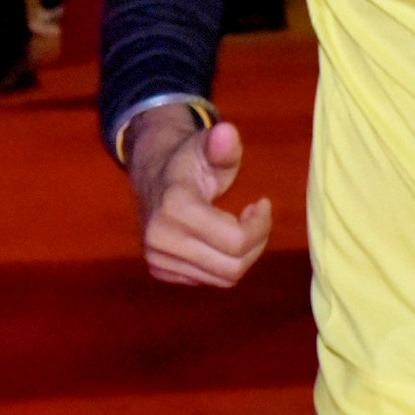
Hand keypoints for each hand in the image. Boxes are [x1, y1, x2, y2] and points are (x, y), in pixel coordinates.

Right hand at [128, 112, 273, 286]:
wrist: (152, 174)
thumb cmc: (189, 159)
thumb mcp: (208, 146)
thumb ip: (223, 146)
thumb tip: (227, 133)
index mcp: (174, 208)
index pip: (236, 241)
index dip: (260, 226)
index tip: (261, 204)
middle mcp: (160, 239)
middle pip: (232, 266)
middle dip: (255, 243)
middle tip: (256, 218)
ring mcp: (157, 258)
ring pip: (222, 278)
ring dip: (242, 256)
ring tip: (240, 228)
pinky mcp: (159, 270)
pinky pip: (207, 281)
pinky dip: (222, 264)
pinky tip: (219, 240)